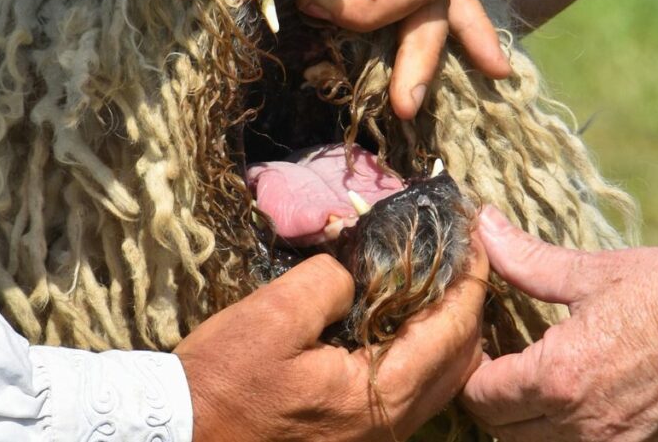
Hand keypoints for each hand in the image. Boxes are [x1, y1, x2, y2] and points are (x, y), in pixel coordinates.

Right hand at [175, 250, 488, 440]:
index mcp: (380, 393)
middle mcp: (391, 421)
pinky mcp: (355, 433)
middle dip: (466, 301)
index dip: (469, 276)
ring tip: (429, 278)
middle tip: (455, 254)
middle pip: (460, 358)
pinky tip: (393, 318)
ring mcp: (375, 433)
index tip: (473, 235)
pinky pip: (408, 387)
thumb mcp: (273, 315)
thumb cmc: (225, 380)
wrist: (184, 435)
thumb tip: (359, 269)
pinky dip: (416, 348)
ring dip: (442, 326)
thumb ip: (331, 282)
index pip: (453, 328)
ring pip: (438, 377)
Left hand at [462, 206, 657, 440]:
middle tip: (501, 367)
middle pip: (502, 432)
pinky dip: (571, 435)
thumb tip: (483, 227)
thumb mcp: (595, 273)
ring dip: (528, 423)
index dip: (470, 372)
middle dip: (492, 401)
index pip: (480, 397)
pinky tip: (579, 402)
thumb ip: (527, 261)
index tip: (480, 349)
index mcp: (558, 379)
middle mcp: (583, 426)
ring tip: (535, 387)